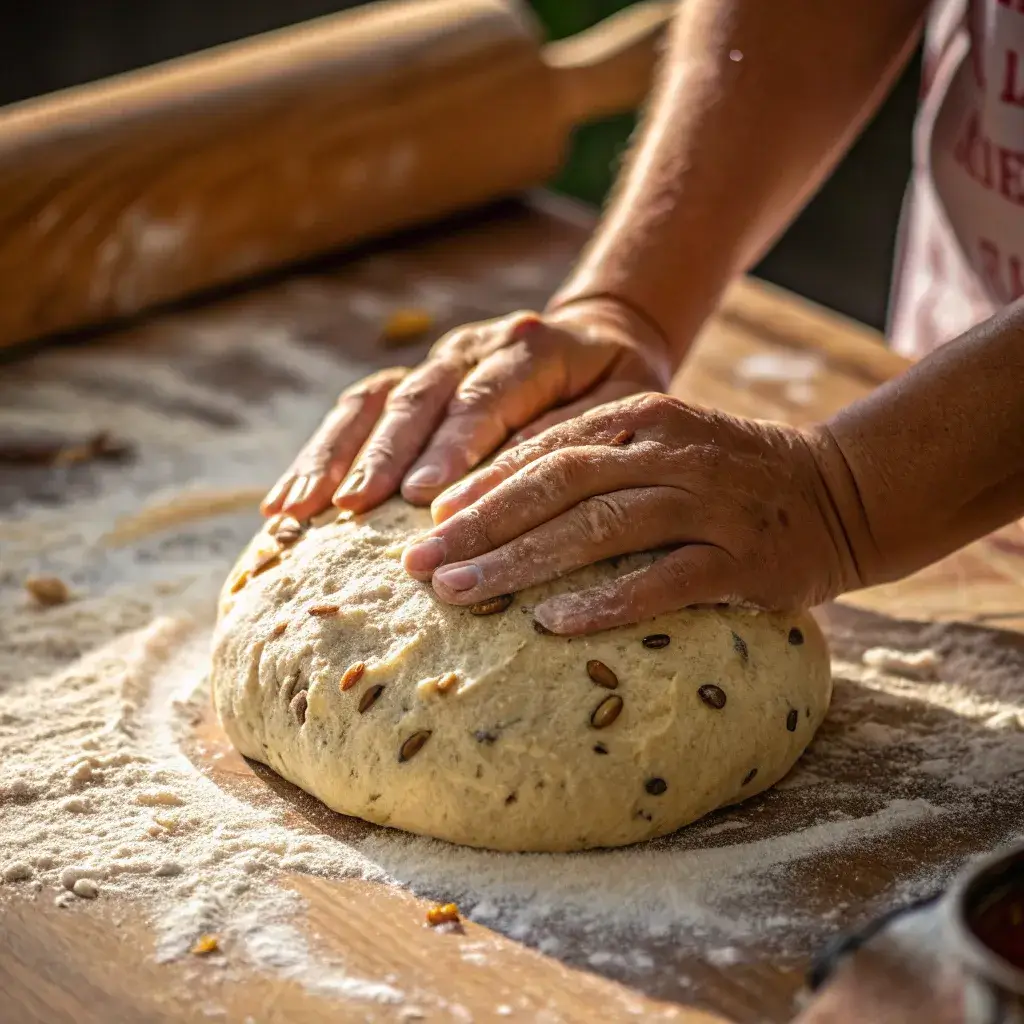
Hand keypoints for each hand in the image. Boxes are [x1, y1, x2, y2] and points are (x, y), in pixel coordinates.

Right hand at [261, 298, 671, 520]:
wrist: (599, 339)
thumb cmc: (617, 386)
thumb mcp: (625, 404)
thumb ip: (575, 434)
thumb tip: (517, 483)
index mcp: (534, 348)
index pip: (485, 396)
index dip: (451, 444)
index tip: (420, 495)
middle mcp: (474, 348)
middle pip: (418, 396)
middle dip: (379, 455)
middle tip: (350, 508)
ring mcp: (437, 362)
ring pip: (375, 400)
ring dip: (333, 455)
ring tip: (296, 509)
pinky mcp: (412, 381)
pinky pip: (359, 411)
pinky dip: (322, 455)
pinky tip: (287, 499)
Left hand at [402, 393, 861, 633]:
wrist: (841, 491)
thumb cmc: (730, 476)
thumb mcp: (662, 444)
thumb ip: (594, 458)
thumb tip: (500, 498)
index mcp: (643, 417)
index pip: (545, 448)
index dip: (481, 483)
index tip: (427, 517)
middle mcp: (670, 454)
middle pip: (557, 485)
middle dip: (480, 524)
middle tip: (420, 563)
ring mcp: (708, 505)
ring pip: (598, 528)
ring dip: (521, 562)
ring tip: (461, 593)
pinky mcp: (742, 559)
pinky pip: (663, 581)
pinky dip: (605, 601)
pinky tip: (551, 623)